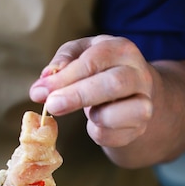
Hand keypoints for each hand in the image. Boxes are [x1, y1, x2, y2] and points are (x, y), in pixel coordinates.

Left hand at [30, 35, 154, 148]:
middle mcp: (138, 74)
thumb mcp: (81, 55)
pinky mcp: (138, 128)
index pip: (94, 60)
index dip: (64, 77)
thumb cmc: (101, 71)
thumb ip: (62, 62)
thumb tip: (43, 84)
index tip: (40, 91)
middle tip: (51, 106)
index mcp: (121, 50)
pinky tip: (96, 124)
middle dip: (77, 95)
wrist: (133, 95)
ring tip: (87, 113)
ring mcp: (144, 102)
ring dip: (94, 116)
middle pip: (113, 83)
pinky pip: (113, 135)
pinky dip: (98, 132)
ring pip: (120, 113)